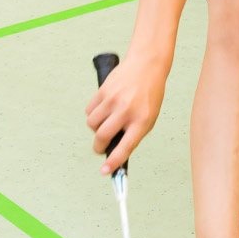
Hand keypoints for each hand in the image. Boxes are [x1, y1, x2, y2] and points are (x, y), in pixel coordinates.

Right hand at [85, 54, 166, 173]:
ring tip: (105, 122)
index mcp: (142, 121)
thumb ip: (133, 133)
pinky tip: (103, 109)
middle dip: (98, 146)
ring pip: (92, 124)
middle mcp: (127, 111)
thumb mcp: (149, 117)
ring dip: (96, 128)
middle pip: (102, 136)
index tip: (104, 171)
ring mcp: (113, 100)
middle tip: (100, 147)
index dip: (113, 161)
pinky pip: (89, 111)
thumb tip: (114, 151)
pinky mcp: (103, 90)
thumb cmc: (148, 96)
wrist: (146, 65)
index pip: (125, 146)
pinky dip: (93, 114)